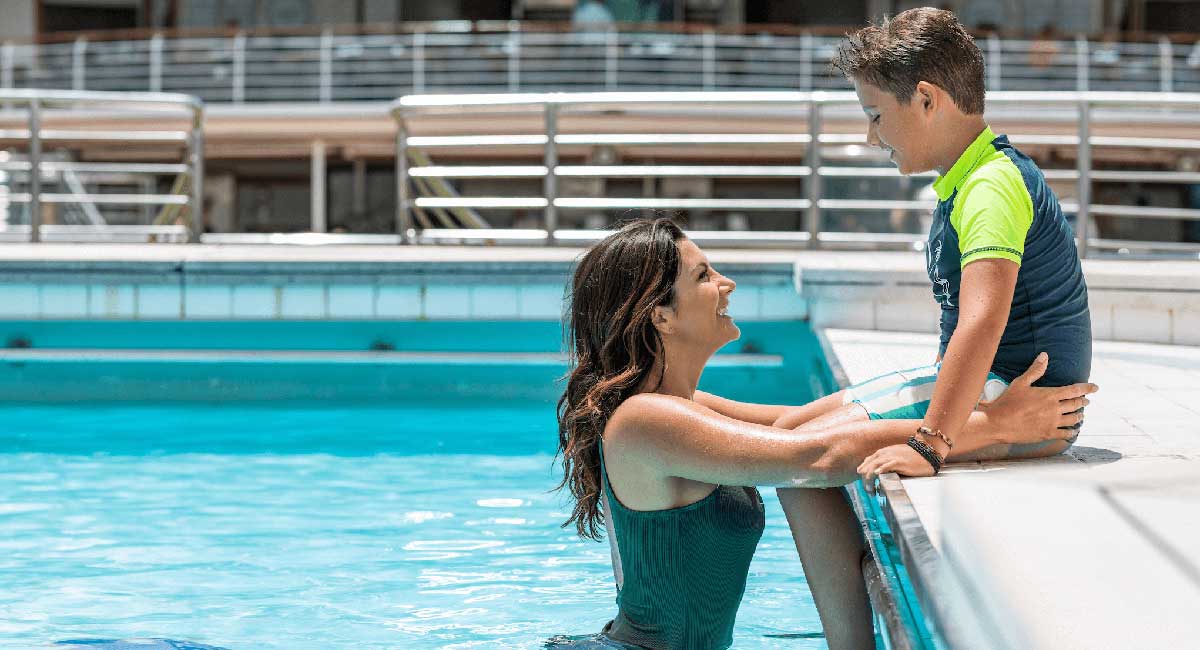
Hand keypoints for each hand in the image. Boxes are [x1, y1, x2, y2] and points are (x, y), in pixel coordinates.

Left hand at [858, 443, 936, 492]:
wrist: (927, 450)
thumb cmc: (913, 456)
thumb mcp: (896, 457)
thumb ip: (886, 463)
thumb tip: (879, 473)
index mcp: (882, 453)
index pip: (868, 462)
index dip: (863, 472)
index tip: (864, 482)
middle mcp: (884, 453)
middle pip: (868, 465)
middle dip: (865, 478)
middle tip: (867, 490)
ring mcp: (891, 457)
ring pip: (874, 466)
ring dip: (869, 478)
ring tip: (869, 488)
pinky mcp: (899, 461)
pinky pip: (887, 465)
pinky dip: (880, 469)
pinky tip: (876, 474)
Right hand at [979, 352, 1098, 445]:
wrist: (998, 423)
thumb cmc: (1007, 402)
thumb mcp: (1020, 383)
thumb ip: (1035, 370)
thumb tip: (1045, 355)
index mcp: (1050, 394)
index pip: (1075, 390)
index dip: (1087, 388)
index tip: (1095, 387)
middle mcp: (1055, 408)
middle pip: (1076, 404)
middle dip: (1083, 401)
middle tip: (1086, 401)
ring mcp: (1053, 422)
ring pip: (1074, 419)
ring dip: (1079, 416)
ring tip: (1080, 415)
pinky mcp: (1048, 434)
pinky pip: (1067, 433)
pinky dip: (1073, 431)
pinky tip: (1073, 430)